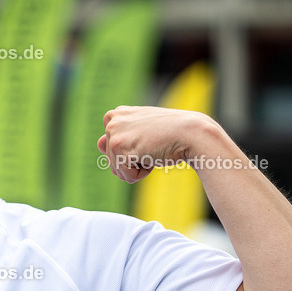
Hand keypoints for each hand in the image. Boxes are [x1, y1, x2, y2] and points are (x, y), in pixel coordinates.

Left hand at [96, 106, 218, 182]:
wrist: (192, 133)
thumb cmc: (172, 133)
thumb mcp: (143, 131)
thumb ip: (121, 136)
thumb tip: (99, 143)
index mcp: (117, 115)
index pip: (111, 149)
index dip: (131, 153)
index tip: (148, 141)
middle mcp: (111, 121)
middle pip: (112, 161)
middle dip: (133, 161)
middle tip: (152, 146)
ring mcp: (113, 133)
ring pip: (118, 170)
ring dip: (137, 168)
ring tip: (152, 150)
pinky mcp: (118, 148)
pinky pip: (126, 176)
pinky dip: (141, 174)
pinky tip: (152, 156)